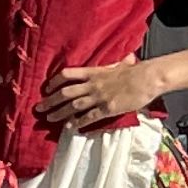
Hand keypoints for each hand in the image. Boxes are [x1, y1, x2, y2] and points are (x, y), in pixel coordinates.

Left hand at [40, 56, 164, 132]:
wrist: (147, 78)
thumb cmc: (136, 71)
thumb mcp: (120, 65)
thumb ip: (113, 66)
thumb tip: (122, 60)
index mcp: (94, 72)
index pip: (68, 75)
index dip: (54, 82)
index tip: (47, 88)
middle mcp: (93, 84)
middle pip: (66, 92)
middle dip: (51, 101)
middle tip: (39, 108)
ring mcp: (99, 97)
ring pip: (74, 106)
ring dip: (60, 113)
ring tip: (49, 119)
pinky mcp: (107, 108)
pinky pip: (89, 117)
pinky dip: (78, 122)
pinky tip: (70, 127)